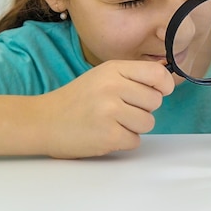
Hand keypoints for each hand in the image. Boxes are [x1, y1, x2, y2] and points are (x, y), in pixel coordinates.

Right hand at [39, 60, 173, 158]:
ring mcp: (110, 111)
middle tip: (123, 110)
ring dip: (135, 127)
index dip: (165, 85)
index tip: (160, 91)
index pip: (158, 74)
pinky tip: (106, 133)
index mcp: (114, 69)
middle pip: (156, 101)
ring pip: (148, 122)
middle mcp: (113, 87)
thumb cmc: (78, 99)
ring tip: (113, 122)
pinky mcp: (108, 135)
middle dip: (144, 109)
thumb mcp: (104, 76)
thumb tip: (167, 78)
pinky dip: (124, 141)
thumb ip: (133, 76)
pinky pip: (135, 140)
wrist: (43, 121)